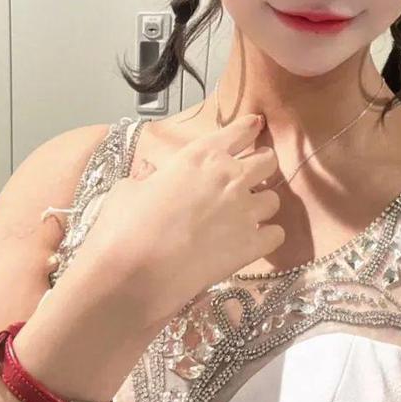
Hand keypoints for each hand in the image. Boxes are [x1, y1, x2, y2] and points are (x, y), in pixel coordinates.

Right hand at [67, 113, 283, 332]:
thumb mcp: (130, 188)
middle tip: (253, 175)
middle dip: (263, 165)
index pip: (238, 132)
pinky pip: (277, 234)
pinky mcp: (253, 245)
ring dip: (263, 204)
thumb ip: (152, 178)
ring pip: (274, 199)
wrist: (133, 275)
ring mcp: (246, 210)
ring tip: (248, 215)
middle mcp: (230, 177)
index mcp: (201, 156)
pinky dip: (268, 237)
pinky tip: (254, 242)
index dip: (248, 129)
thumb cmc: (124, 227)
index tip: (255, 126)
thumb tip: (152, 179)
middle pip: (267, 161)